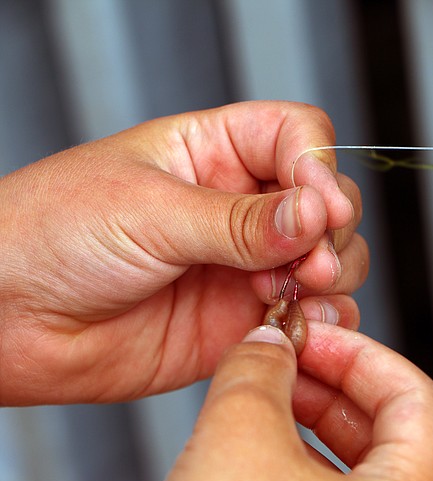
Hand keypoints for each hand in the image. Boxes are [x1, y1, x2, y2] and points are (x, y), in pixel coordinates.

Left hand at [0, 101, 365, 404]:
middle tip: (312, 258)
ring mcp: (234, 267)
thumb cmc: (52, 236)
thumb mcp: (149, 211)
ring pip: (320, 261)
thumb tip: (314, 214)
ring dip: (331, 275)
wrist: (10, 319)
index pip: (293, 136)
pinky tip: (300, 322)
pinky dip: (316, 320)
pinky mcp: (232, 321)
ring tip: (304, 288)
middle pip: (319, 202)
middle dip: (330, 229)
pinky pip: (298, 317)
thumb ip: (238, 222)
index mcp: (206, 154)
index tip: (318, 204)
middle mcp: (229, 209)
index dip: (317, 166)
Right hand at [88, 323, 432, 480]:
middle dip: (331, 386)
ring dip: (313, 425)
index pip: (416, 397)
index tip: (311, 336)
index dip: (356, 352)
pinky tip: (256, 457)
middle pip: (392, 435)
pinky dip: (301, 470)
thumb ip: (260, 368)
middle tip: (285, 363)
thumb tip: (267, 346)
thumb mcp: (240, 434)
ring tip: (265, 402)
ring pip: (361, 474)